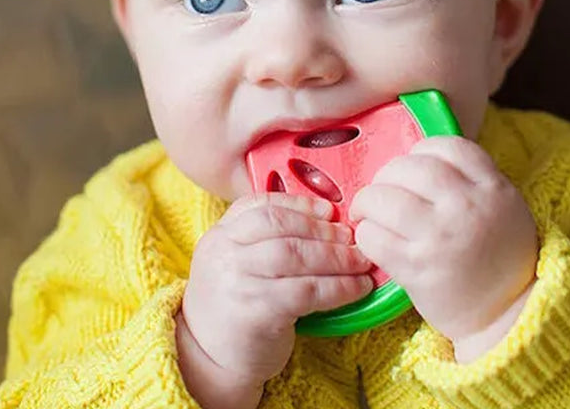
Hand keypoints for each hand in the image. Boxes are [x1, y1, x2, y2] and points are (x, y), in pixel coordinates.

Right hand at [180, 193, 373, 392]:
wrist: (209, 365)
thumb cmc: (234, 309)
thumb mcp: (237, 265)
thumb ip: (265, 240)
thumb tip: (326, 221)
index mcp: (220, 235)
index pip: (262, 205)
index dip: (300, 204)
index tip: (329, 210)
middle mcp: (224, 252)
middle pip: (284, 226)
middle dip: (323, 230)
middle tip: (352, 237)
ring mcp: (238, 280)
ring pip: (297, 255)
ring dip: (337, 257)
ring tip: (360, 261)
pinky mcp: (257, 312)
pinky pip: (308, 291)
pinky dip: (339, 287)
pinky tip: (357, 288)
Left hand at [349, 136, 537, 355]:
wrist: (504, 315)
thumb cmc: (499, 257)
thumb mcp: (502, 206)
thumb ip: (471, 180)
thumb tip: (420, 159)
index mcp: (492, 187)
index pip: (448, 147)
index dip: (422, 151)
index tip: (414, 165)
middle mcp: (466, 207)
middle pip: (409, 167)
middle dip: (387, 174)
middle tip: (382, 189)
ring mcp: (439, 237)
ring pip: (384, 198)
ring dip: (367, 201)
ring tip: (367, 211)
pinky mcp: (416, 269)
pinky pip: (374, 237)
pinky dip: (365, 234)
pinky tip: (371, 237)